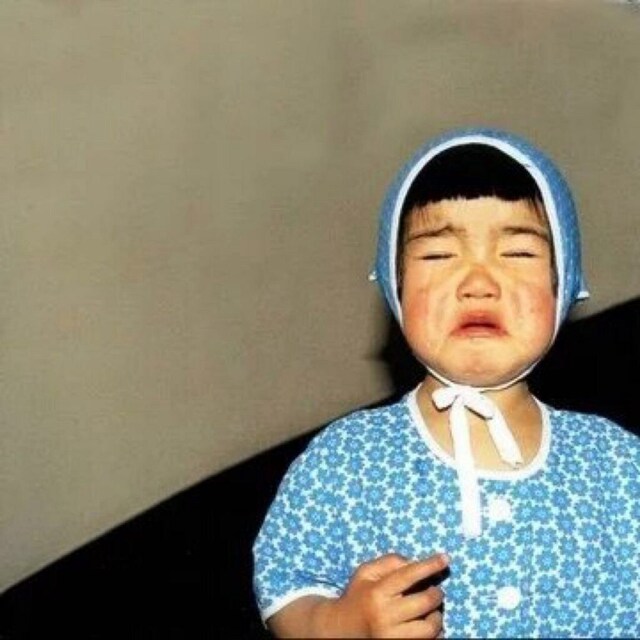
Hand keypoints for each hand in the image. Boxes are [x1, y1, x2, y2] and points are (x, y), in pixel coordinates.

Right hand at [327, 552, 448, 637]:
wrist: (341, 628)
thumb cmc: (358, 595)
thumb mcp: (365, 572)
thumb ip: (389, 562)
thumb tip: (414, 563)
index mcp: (376, 592)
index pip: (408, 575)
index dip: (429, 565)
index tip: (445, 558)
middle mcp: (384, 615)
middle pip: (424, 602)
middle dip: (436, 593)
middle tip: (436, 590)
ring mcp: (392, 637)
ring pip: (429, 628)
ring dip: (437, 617)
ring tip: (433, 611)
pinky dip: (434, 634)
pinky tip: (428, 625)